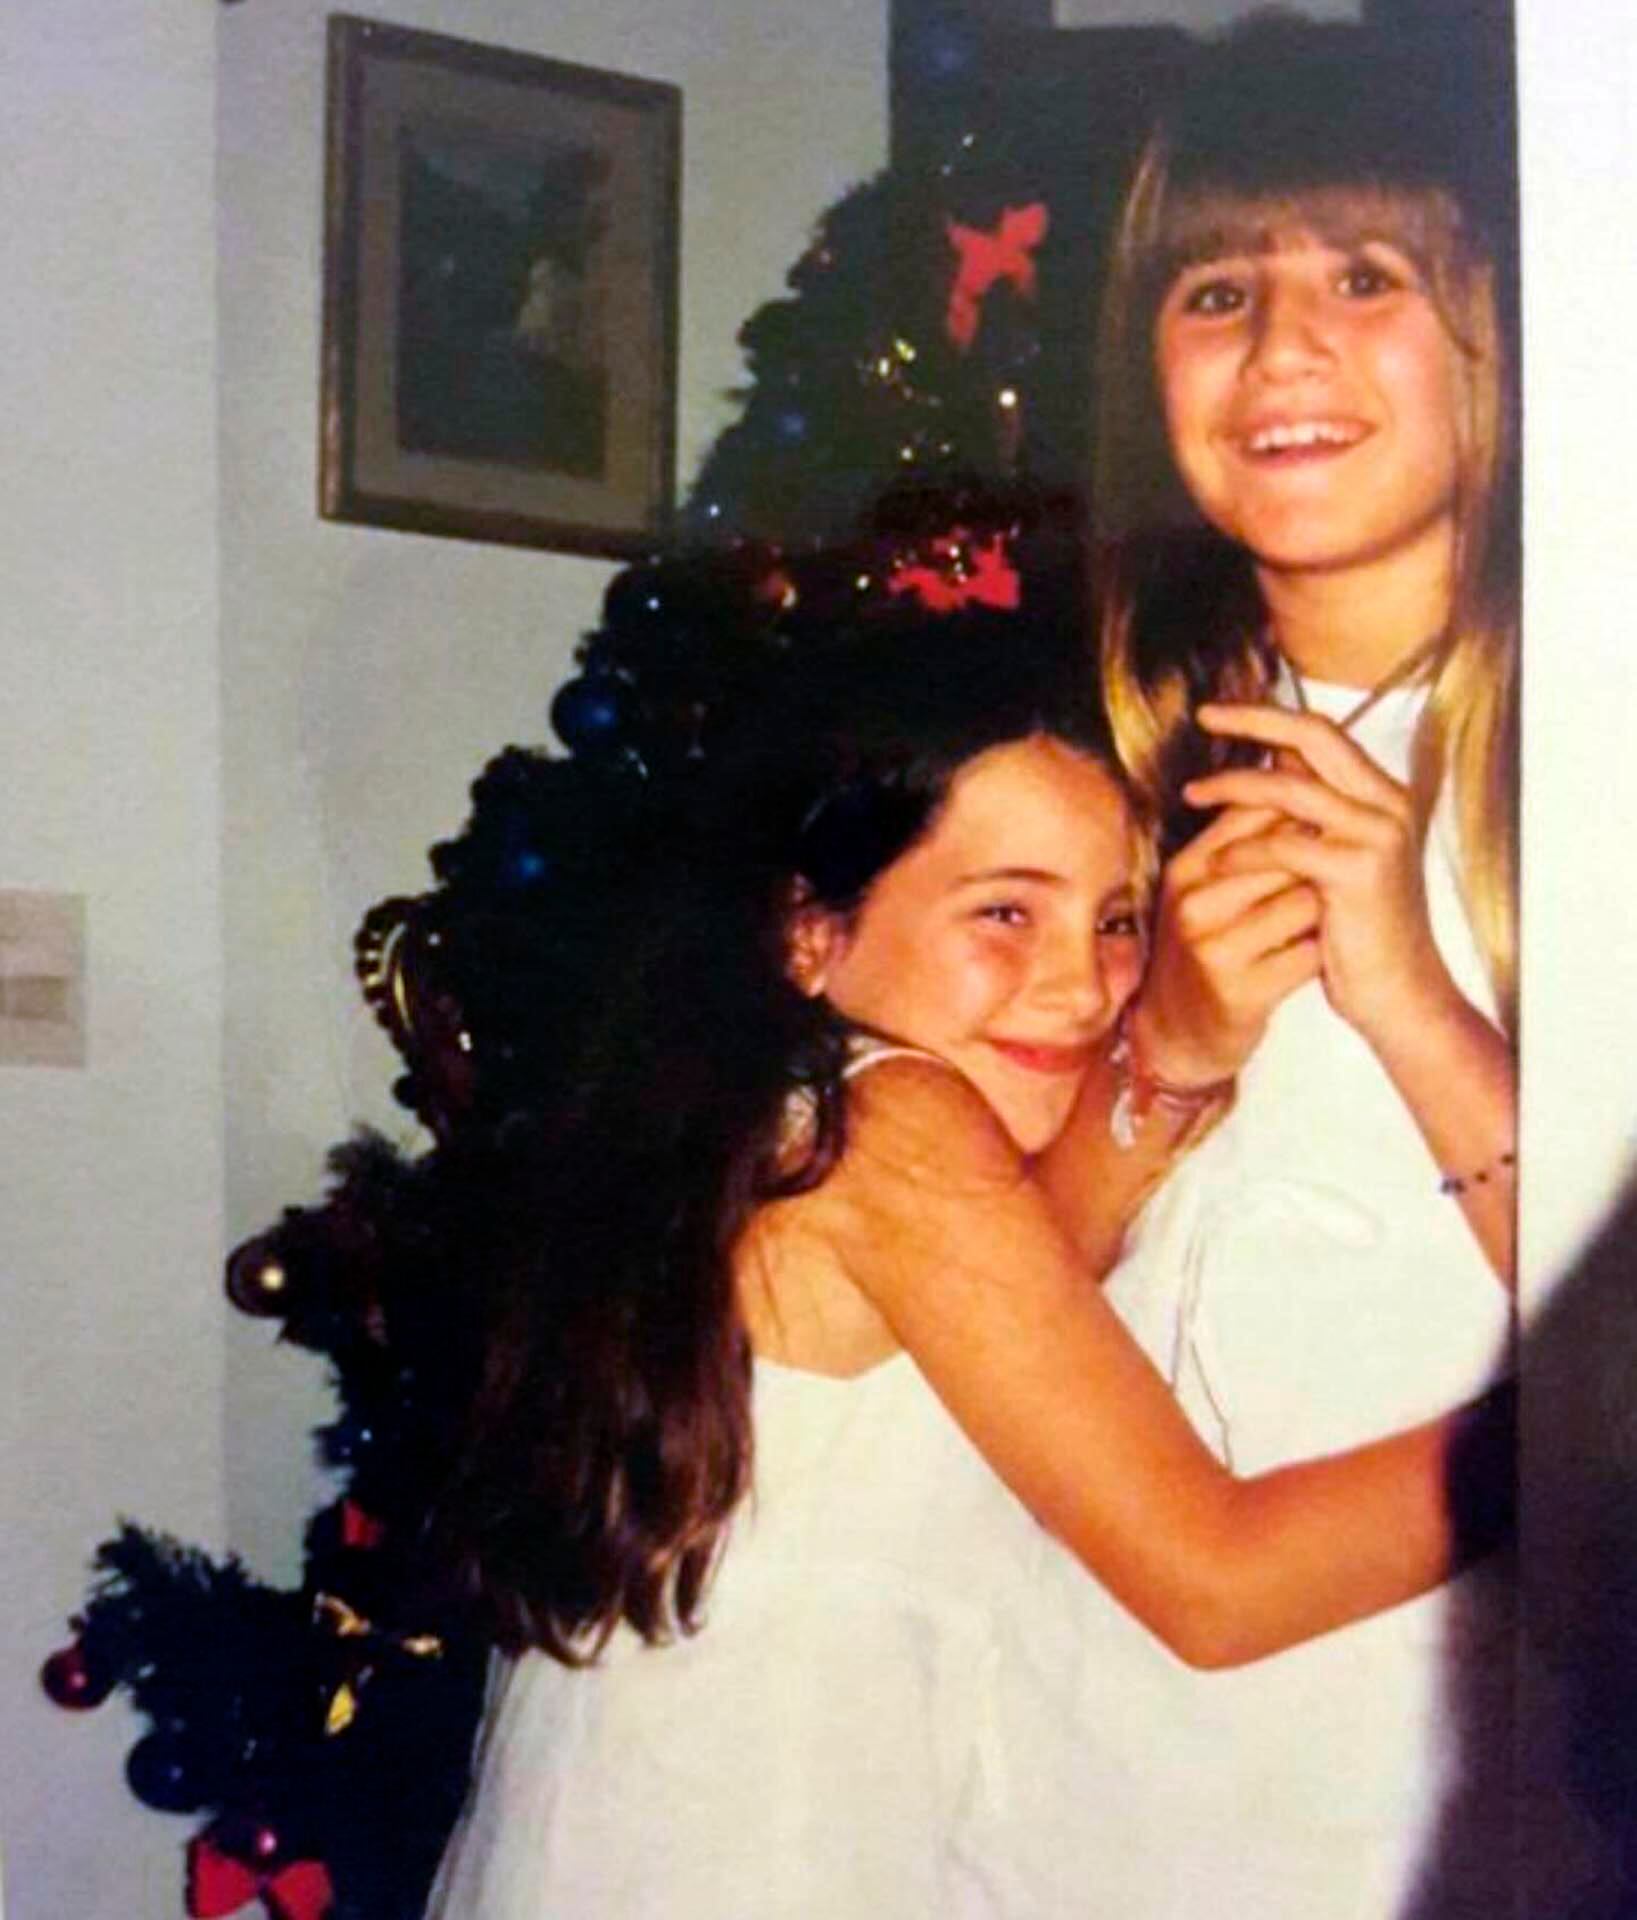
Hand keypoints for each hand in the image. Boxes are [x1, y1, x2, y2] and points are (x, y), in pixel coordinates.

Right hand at [1131, 799, 1321, 1086]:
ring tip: (1322, 918)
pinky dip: (1324, 951)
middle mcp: (1194, 903)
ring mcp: (1215, 948)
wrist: (1179, 1031)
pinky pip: (1309, 954)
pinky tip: (1316, 955)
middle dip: (1321, 861)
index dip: (1304, 813)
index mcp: (1186, 868)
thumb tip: (1296, 758)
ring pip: (1304, 902)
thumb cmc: (1210, 946)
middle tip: (1335, 875)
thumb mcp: (1209, 886)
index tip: (1326, 828)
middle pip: (1286, 853)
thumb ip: (1247, 831)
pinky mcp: (1241, 991)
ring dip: (1326, 908)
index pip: (1255, 811)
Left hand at [1183, 703, 1458, 1048]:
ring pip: (1292, 788)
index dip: (1270, 715)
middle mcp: (1390, 803)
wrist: (1400, 992)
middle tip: (1204, 716)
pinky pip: (1284, 845)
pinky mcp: (1358, 871)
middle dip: (1253, 720)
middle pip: (1314, 737)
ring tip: (1191, 795)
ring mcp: (1378, 834)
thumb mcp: (1336, 860)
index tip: (1219, 712)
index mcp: (1386, 794)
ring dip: (1233, 786)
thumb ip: (1313, 815)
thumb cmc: (1360, 931)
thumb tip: (1271, 761)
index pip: (1323, 733)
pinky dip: (1243, 850)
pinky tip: (1215, 862)